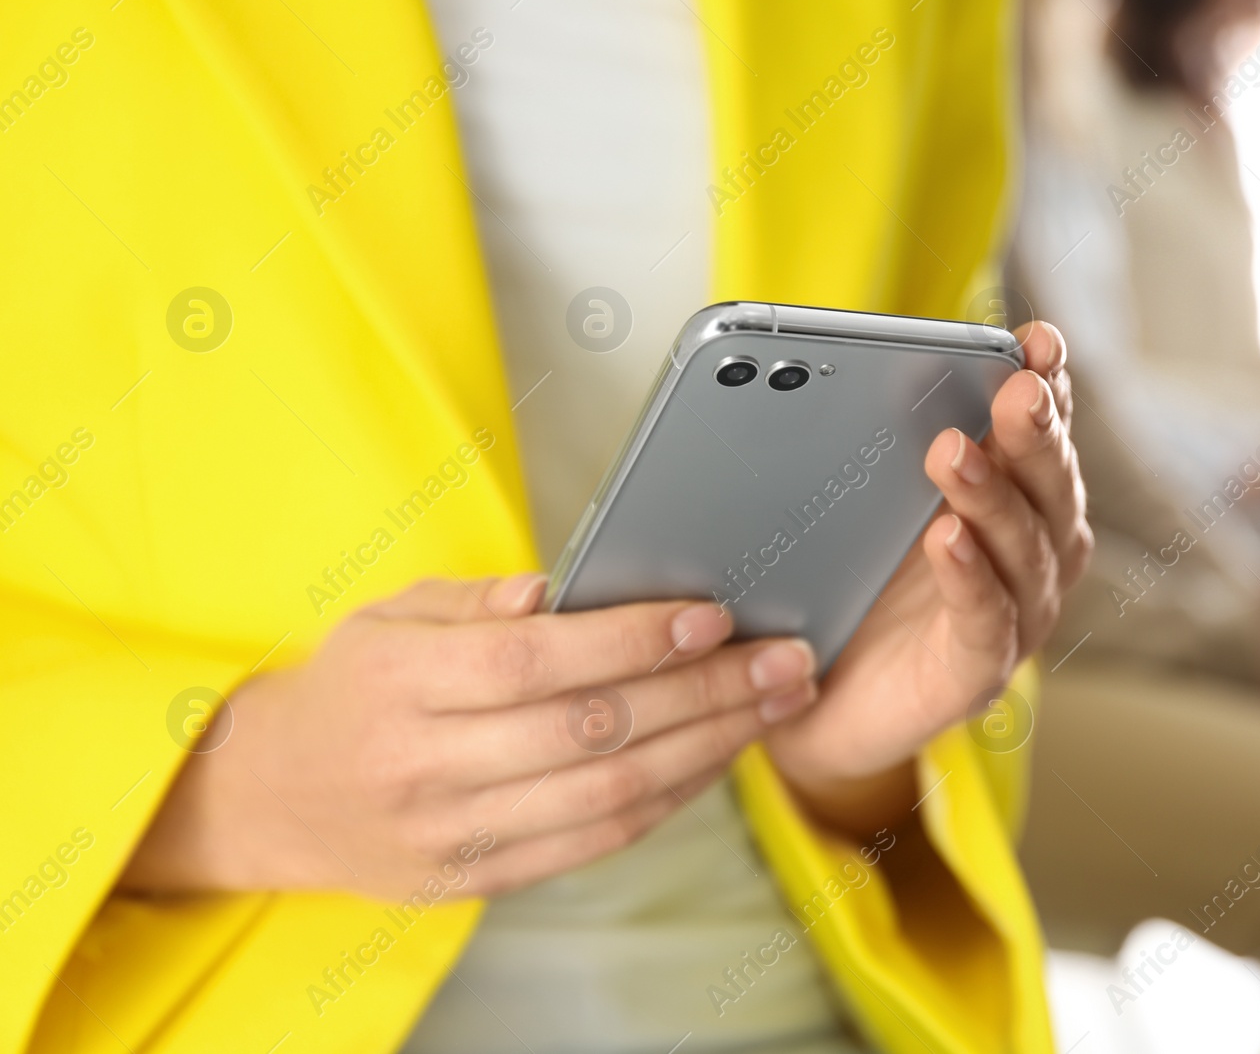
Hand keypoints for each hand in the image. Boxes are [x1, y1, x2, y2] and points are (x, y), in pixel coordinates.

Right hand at [121, 576, 818, 898]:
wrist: (273, 799)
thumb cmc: (348, 690)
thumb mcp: (389, 616)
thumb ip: (477, 602)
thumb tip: (562, 589)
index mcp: (403, 682)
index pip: (536, 660)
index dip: (632, 640)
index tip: (711, 618)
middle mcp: (429, 764)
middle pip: (591, 729)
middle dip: (702, 693)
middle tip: (781, 661)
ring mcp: (456, 831)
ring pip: (607, 793)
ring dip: (706, 748)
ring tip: (771, 707)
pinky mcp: (480, 876)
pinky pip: (594, 840)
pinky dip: (667, 799)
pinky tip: (716, 758)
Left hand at [764, 322, 1092, 832]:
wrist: (807, 701)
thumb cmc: (844, 590)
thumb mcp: (861, 506)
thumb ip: (876, 446)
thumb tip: (853, 370)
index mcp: (1010, 500)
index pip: (1040, 434)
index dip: (1048, 385)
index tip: (1037, 340)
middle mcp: (1029, 555)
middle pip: (1049, 484)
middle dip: (1034, 432)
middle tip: (1016, 387)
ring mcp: (1012, 617)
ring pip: (1025, 549)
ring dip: (993, 495)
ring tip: (953, 453)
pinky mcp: (975, 675)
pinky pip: (986, 623)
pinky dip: (971, 579)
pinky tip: (948, 540)